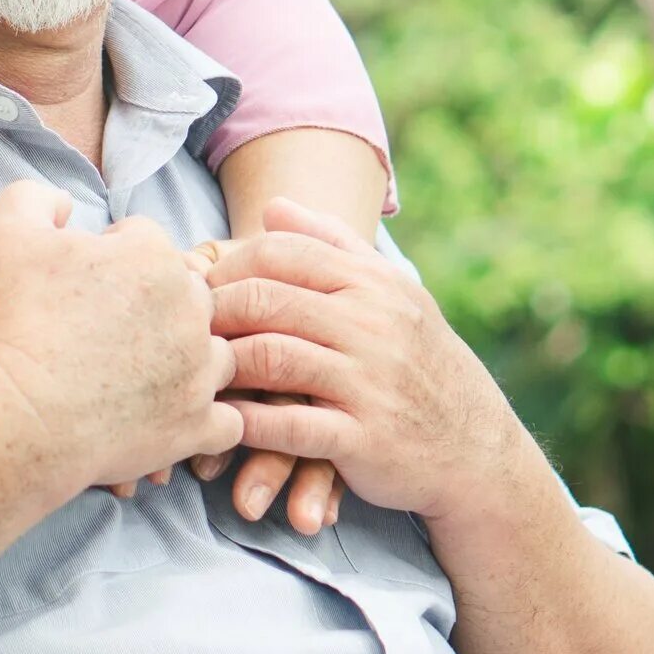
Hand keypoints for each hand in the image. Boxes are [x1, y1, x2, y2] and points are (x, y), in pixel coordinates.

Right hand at [0, 182, 242, 498]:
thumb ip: (37, 198)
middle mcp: (191, 309)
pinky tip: (169, 420)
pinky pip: (225, 421)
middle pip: (187, 295)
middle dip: (154, 309)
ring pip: (214, 354)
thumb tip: (66, 202)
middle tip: (106, 337)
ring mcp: (200, 370)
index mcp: (153, 257)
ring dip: (187, 361)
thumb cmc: (11, 325)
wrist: (16, 418)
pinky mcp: (198, 426)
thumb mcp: (5, 235)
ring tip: (137, 380)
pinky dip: (202, 421)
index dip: (110, 259)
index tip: (82, 289)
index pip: (144, 242)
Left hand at [204, 198, 529, 525]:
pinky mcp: (364, 439)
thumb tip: (275, 205)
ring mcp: (369, 382)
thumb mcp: (393, 294)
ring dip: (220, 366)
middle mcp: (373, 324)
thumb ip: (333, 245)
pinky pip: (291, 425)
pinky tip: (218, 424)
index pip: (280, 253)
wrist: (477, 448)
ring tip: (187, 374)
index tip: (195, 289)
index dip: (226, 267)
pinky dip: (247, 424)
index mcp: (373, 283)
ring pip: (271, 357)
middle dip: (212, 313)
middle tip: (176, 331)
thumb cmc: (421, 364)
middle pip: (266, 300)